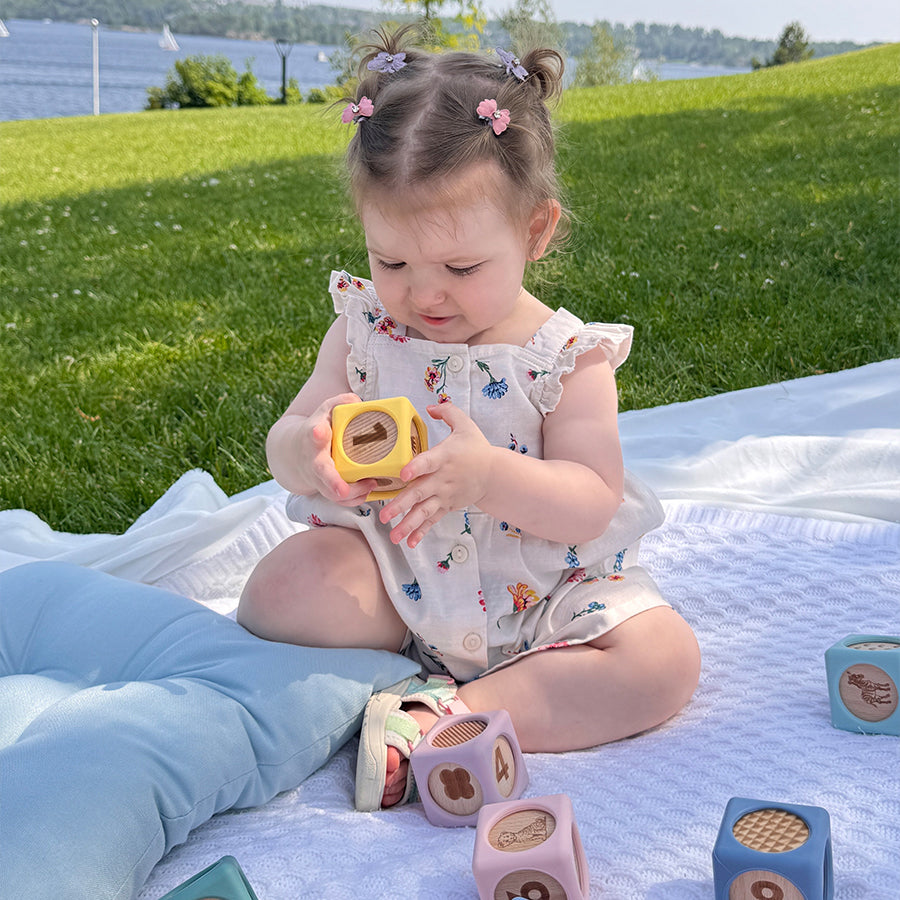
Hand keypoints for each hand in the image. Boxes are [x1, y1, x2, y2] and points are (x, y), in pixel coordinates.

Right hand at [290, 393, 378, 504]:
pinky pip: (340, 500)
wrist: (295, 453)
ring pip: (332, 492)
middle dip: (332, 481)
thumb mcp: (326, 410)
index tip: (319, 432)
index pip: (314, 433)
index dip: (317, 433)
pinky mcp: (326, 489)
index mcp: (314, 436)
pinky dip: (355, 499)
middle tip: (342, 490)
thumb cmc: (319, 428)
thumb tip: (359, 403)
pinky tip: (368, 491)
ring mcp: (319, 478)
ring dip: (352, 494)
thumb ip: (342, 402)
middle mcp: (314, 460)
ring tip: (371, 484)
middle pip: (321, 472)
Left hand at [378, 403, 494, 547]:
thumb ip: (447, 412)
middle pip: (419, 492)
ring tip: (393, 536)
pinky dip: (422, 532)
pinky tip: (409, 543)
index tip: (402, 473)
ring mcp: (444, 495)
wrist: (494, 473)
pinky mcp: (447, 506)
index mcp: (444, 457)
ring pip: (423, 511)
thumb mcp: (465, 424)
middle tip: (383, 515)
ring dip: (407, 525)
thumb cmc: (476, 447)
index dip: (415, 467)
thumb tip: (430, 406)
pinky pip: (432, 520)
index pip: (428, 462)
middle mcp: (442, 479)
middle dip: (400, 505)